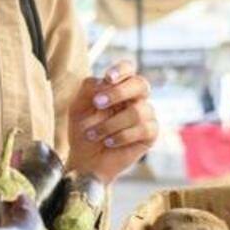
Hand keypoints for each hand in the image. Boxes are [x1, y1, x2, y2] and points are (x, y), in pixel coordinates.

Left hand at [66, 61, 157, 181]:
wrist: (86, 161)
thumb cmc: (83, 131)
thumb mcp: (78, 107)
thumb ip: (89, 88)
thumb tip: (106, 82)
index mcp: (119, 87)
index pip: (128, 68)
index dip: (121, 70)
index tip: (108, 78)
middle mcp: (135, 98)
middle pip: (141, 84)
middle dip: (118, 93)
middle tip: (97, 103)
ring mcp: (146, 115)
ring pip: (138, 111)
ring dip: (111, 123)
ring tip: (95, 134)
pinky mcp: (150, 134)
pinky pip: (143, 129)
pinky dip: (122, 136)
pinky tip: (109, 142)